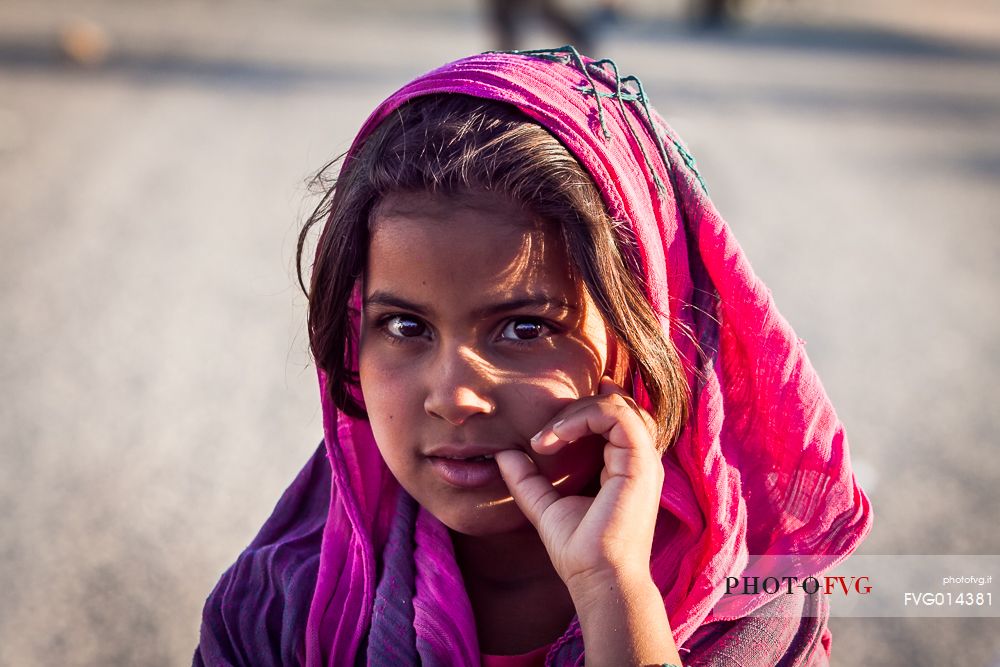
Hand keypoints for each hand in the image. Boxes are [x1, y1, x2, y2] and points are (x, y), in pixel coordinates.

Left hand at [494, 377, 664, 596]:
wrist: (597, 578)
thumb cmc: (578, 550)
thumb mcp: (545, 506)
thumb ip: (527, 479)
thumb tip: (504, 453)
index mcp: (626, 467)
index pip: (618, 417)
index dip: (591, 403)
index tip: (554, 418)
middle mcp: (639, 460)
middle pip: (618, 405)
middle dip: (576, 408)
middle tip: (542, 435)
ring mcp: (643, 460)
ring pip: (618, 405)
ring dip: (576, 411)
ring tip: (546, 437)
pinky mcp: (639, 463)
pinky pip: (616, 416)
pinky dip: (582, 418)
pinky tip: (555, 438)